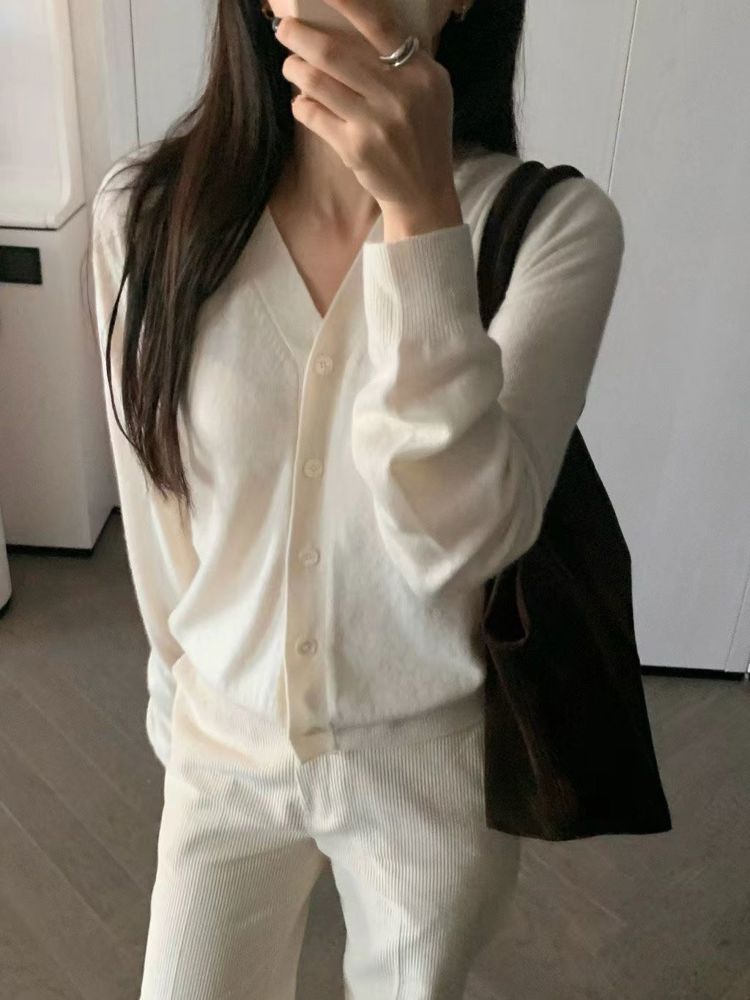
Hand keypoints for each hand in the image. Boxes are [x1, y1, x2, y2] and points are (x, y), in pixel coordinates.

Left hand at [274, 0, 462, 234]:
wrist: (424, 193)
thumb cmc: (424, 136)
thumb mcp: (431, 91)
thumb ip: (405, 60)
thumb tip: (357, 25)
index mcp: (421, 73)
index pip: (379, 24)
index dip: (345, 2)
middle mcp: (400, 95)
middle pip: (334, 52)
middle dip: (299, 36)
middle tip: (284, 30)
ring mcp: (376, 123)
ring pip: (317, 82)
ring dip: (295, 69)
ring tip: (290, 65)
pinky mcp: (355, 148)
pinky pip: (314, 115)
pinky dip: (301, 105)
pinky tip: (302, 103)